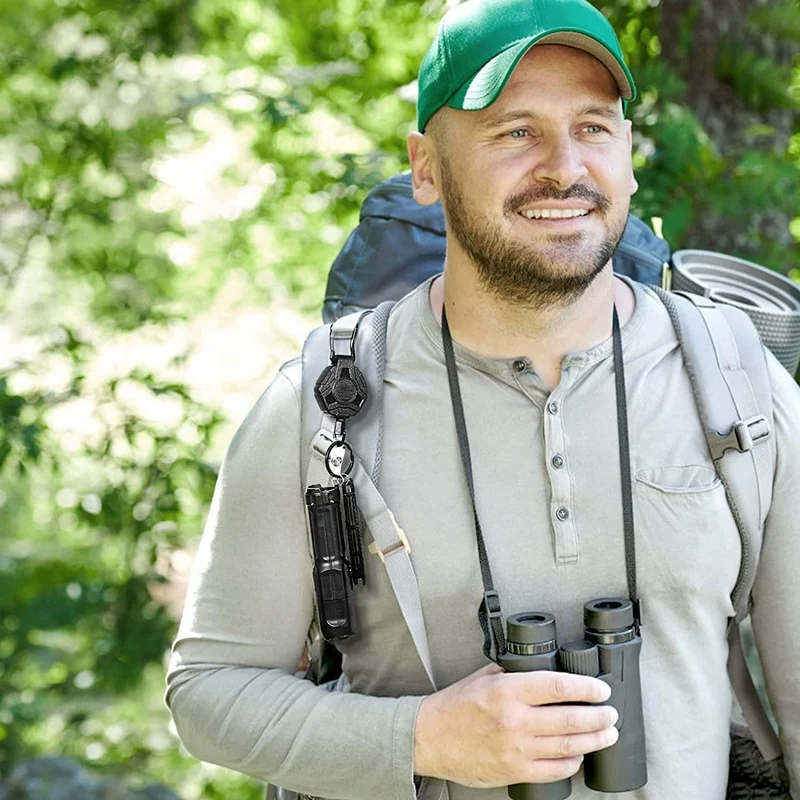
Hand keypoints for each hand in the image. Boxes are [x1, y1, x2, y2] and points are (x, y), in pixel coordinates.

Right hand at [413, 663, 618, 787]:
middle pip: (570, 719)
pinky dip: (571, 762)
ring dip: (593, 740)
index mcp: (507, 691)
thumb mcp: (483, 677)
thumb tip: (542, 668)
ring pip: (567, 746)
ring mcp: (515, 749)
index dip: (587, 689)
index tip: (601, 690)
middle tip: (611, 713)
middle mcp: (514, 720)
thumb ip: (513, 673)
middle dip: (598, 716)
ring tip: (607, 734)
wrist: (430, 738)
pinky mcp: (514, 771)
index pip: (559, 687)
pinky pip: (553, 770)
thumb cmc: (455, 705)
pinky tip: (578, 755)